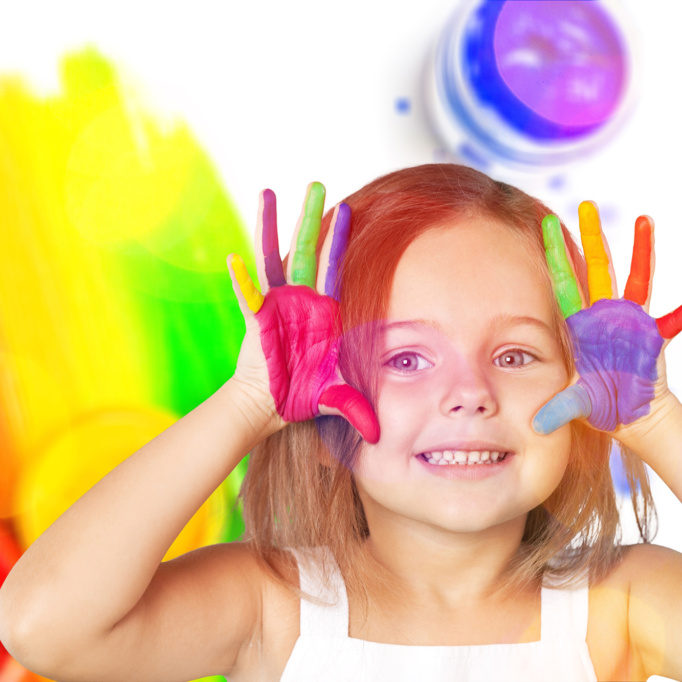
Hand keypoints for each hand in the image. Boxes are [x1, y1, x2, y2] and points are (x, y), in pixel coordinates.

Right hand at [227, 183, 379, 442]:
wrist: (269, 408)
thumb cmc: (303, 397)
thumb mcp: (336, 396)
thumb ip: (357, 406)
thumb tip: (379, 432)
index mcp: (324, 312)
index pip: (335, 268)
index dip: (341, 240)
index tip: (350, 209)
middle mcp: (300, 302)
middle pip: (306, 251)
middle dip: (311, 218)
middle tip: (316, 184)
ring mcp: (276, 306)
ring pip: (273, 259)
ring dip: (271, 228)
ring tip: (268, 193)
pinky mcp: (256, 319)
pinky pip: (248, 295)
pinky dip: (242, 279)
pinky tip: (233, 259)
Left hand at [532, 202, 681, 436]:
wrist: (628, 417)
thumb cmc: (599, 407)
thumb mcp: (576, 405)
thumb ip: (559, 409)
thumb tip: (537, 427)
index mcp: (579, 327)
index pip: (564, 283)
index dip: (557, 256)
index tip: (547, 226)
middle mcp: (603, 317)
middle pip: (597, 269)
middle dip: (592, 238)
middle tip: (585, 204)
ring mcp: (630, 322)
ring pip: (635, 278)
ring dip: (640, 250)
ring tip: (643, 219)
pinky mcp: (653, 335)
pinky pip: (671, 318)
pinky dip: (681, 311)